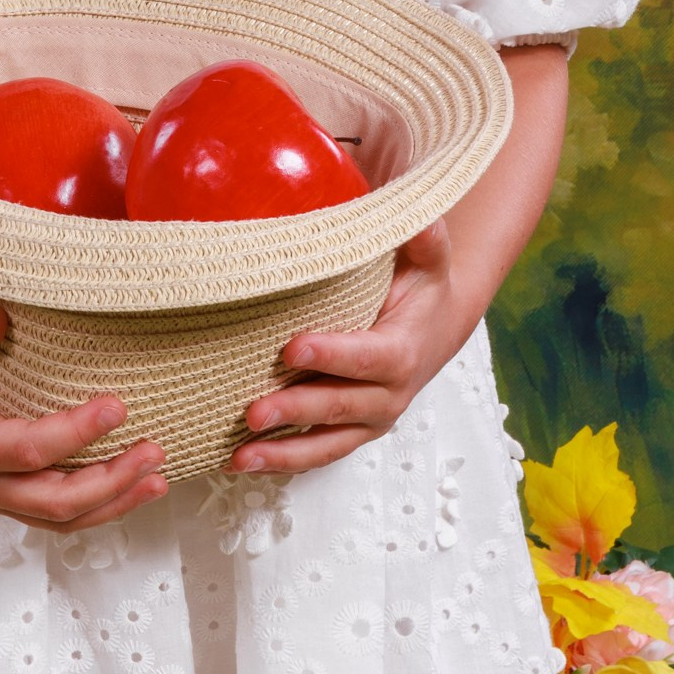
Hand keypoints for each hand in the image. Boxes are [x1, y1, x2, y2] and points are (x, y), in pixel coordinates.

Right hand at [0, 295, 167, 530]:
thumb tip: (1, 319)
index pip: (29, 450)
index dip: (77, 433)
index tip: (119, 405)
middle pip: (55, 501)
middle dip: (111, 481)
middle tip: (154, 449)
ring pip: (59, 519)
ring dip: (113, 503)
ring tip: (157, 477)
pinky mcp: (0, 495)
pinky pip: (52, 516)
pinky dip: (95, 509)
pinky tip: (130, 489)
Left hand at [228, 220, 475, 475]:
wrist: (435, 332)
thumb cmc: (421, 291)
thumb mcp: (428, 261)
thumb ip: (421, 238)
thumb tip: (415, 211)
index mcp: (403, 352)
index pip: (367, 358)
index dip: (332, 356)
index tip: (291, 348)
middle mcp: (388, 396)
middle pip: (339, 407)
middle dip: (296, 410)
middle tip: (253, 411)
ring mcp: (367, 421)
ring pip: (325, 443)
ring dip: (281, 454)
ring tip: (239, 456)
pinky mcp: (349, 433)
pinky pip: (316, 454)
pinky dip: (280, 462)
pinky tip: (238, 461)